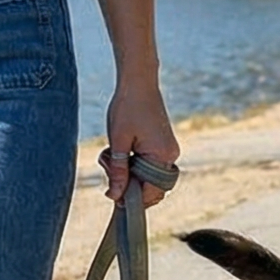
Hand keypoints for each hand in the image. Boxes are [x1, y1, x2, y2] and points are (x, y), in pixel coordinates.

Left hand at [101, 80, 178, 208]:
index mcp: (163, 155)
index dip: (131, 198)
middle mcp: (170, 155)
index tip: (112, 195)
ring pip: (146, 176)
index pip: (151, 191)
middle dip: (127, 184)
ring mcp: (167, 150)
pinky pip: (147, 164)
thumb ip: (118, 171)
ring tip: (109, 154)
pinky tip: (117, 149)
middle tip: (108, 168)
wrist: (138, 82)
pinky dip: (131, 162)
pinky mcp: (161, 145)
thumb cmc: (127, 107)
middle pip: (150, 187)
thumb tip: (115, 196)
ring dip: (127, 172)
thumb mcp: (118, 142)